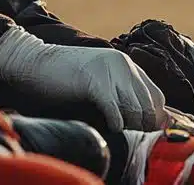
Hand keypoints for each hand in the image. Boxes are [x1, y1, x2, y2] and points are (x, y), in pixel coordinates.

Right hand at [0, 26, 167, 131]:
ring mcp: (110, 71)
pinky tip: (110, 125)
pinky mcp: (95, 80)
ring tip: (117, 126)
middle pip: (150, 105)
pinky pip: (115, 108)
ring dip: (130, 124)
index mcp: (128, 65)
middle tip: (131, 132)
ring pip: (136, 108)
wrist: (36, 62)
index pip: (158, 96)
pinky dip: (116, 122)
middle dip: (144, 125)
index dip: (156, 118)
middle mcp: (124, 65)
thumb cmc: (66, 78)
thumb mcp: (102, 81)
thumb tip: (145, 120)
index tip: (147, 131)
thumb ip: (123, 94)